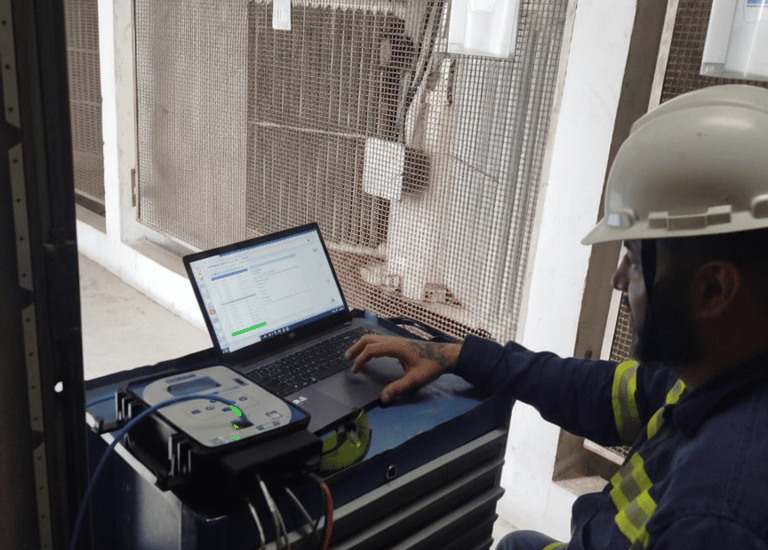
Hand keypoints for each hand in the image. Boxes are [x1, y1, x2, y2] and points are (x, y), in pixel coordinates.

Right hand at [345, 335, 461, 403]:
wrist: (445, 355)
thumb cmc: (432, 366)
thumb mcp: (415, 380)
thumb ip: (398, 388)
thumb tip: (383, 399)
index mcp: (396, 347)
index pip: (371, 349)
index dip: (360, 359)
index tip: (355, 370)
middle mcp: (395, 341)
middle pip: (369, 339)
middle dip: (356, 348)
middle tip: (347, 359)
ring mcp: (397, 340)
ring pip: (374, 338)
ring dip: (362, 345)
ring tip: (354, 356)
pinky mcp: (400, 342)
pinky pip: (380, 340)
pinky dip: (370, 345)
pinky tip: (370, 354)